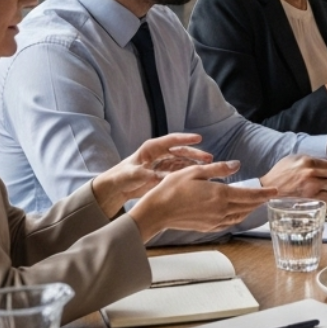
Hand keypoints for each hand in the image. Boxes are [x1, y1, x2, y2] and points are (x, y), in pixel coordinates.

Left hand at [91, 132, 210, 215]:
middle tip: (209, 158)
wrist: (117, 189)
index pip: (171, 141)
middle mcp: (160, 154)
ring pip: (183, 162)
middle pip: (181, 151)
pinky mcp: (165, 174)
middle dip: (195, 154)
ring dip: (195, 164)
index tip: (199, 138)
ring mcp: (164, 164)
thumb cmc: (120, 177)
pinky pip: (180, 173)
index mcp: (151, 148)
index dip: (185, 139)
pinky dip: (190, 174)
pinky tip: (200, 177)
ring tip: (209, 168)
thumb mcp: (129, 175)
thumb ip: (141, 174)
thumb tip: (153, 175)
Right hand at [129, 161, 275, 240]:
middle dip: (260, 201)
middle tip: (269, 196)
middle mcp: (221, 210)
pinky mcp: (208, 227)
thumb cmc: (173, 188)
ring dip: (250, 210)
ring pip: (239, 216)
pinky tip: (237, 212)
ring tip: (256, 203)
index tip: (275, 192)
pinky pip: (229, 223)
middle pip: (247, 207)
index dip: (264, 194)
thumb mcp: (196, 171)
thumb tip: (237, 165)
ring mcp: (215, 220)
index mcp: (220, 194)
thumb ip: (218, 169)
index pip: (249, 195)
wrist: (158, 211)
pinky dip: (238, 217)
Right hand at [260, 155, 326, 199]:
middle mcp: (311, 172)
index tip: (326, 175)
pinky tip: (322, 200)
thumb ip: (306, 159)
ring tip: (323, 192)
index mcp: (307, 161)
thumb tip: (319, 163)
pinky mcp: (311, 199)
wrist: (267, 190)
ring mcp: (312, 186)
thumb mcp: (291, 160)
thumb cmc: (278, 175)